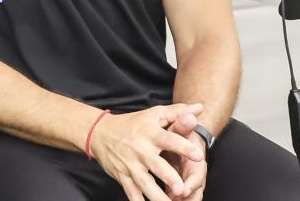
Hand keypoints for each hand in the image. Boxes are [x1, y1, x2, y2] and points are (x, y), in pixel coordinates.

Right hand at [88, 104, 204, 200]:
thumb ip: (177, 112)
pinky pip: (130, 191)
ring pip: (144, 183)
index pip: (169, 140)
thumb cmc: (132, 124)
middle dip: (168, 177)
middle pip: (157, 165)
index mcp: (150, 134)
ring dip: (156, 196)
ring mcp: (130, 165)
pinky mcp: (122, 176)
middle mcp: (140, 150)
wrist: (99, 132)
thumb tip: (200, 107)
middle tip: (182, 188)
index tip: (198, 155)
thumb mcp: (153, 114)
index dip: (184, 147)